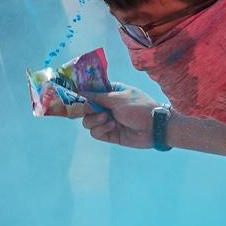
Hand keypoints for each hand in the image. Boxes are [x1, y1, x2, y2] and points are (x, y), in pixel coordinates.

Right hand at [42, 85, 156, 146]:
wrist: (155, 127)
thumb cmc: (140, 107)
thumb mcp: (118, 98)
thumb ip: (98, 97)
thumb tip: (80, 92)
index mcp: (110, 93)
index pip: (90, 91)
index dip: (80, 93)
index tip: (69, 94)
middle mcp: (107, 106)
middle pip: (84, 108)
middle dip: (85, 110)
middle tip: (89, 109)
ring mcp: (107, 120)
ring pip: (87, 122)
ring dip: (94, 121)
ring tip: (107, 119)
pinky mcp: (110, 134)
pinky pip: (95, 133)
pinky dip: (101, 130)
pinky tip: (112, 127)